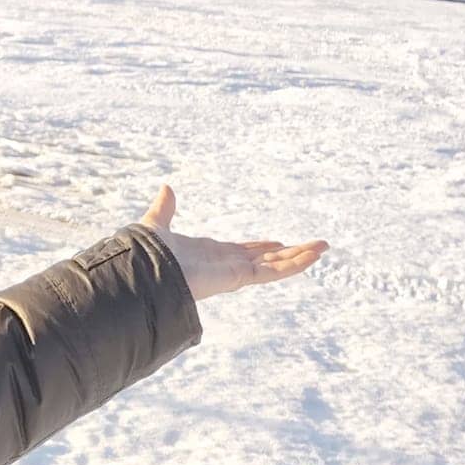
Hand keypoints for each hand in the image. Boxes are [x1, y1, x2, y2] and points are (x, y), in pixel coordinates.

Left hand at [139, 184, 327, 301]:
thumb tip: (166, 188)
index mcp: (207, 255)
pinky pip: (273, 271)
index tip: (275, 242)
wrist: (142, 273)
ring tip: (323, 247)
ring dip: (299, 256)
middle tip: (311, 247)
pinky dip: (294, 263)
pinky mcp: (239, 277)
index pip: (241, 251)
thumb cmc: (145, 254)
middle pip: (264, 258)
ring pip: (275, 264)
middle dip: (287, 252)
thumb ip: (164, 209)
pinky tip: (314, 255)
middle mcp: (224, 265)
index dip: (259, 247)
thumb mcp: (157, 224)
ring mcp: (234, 273)